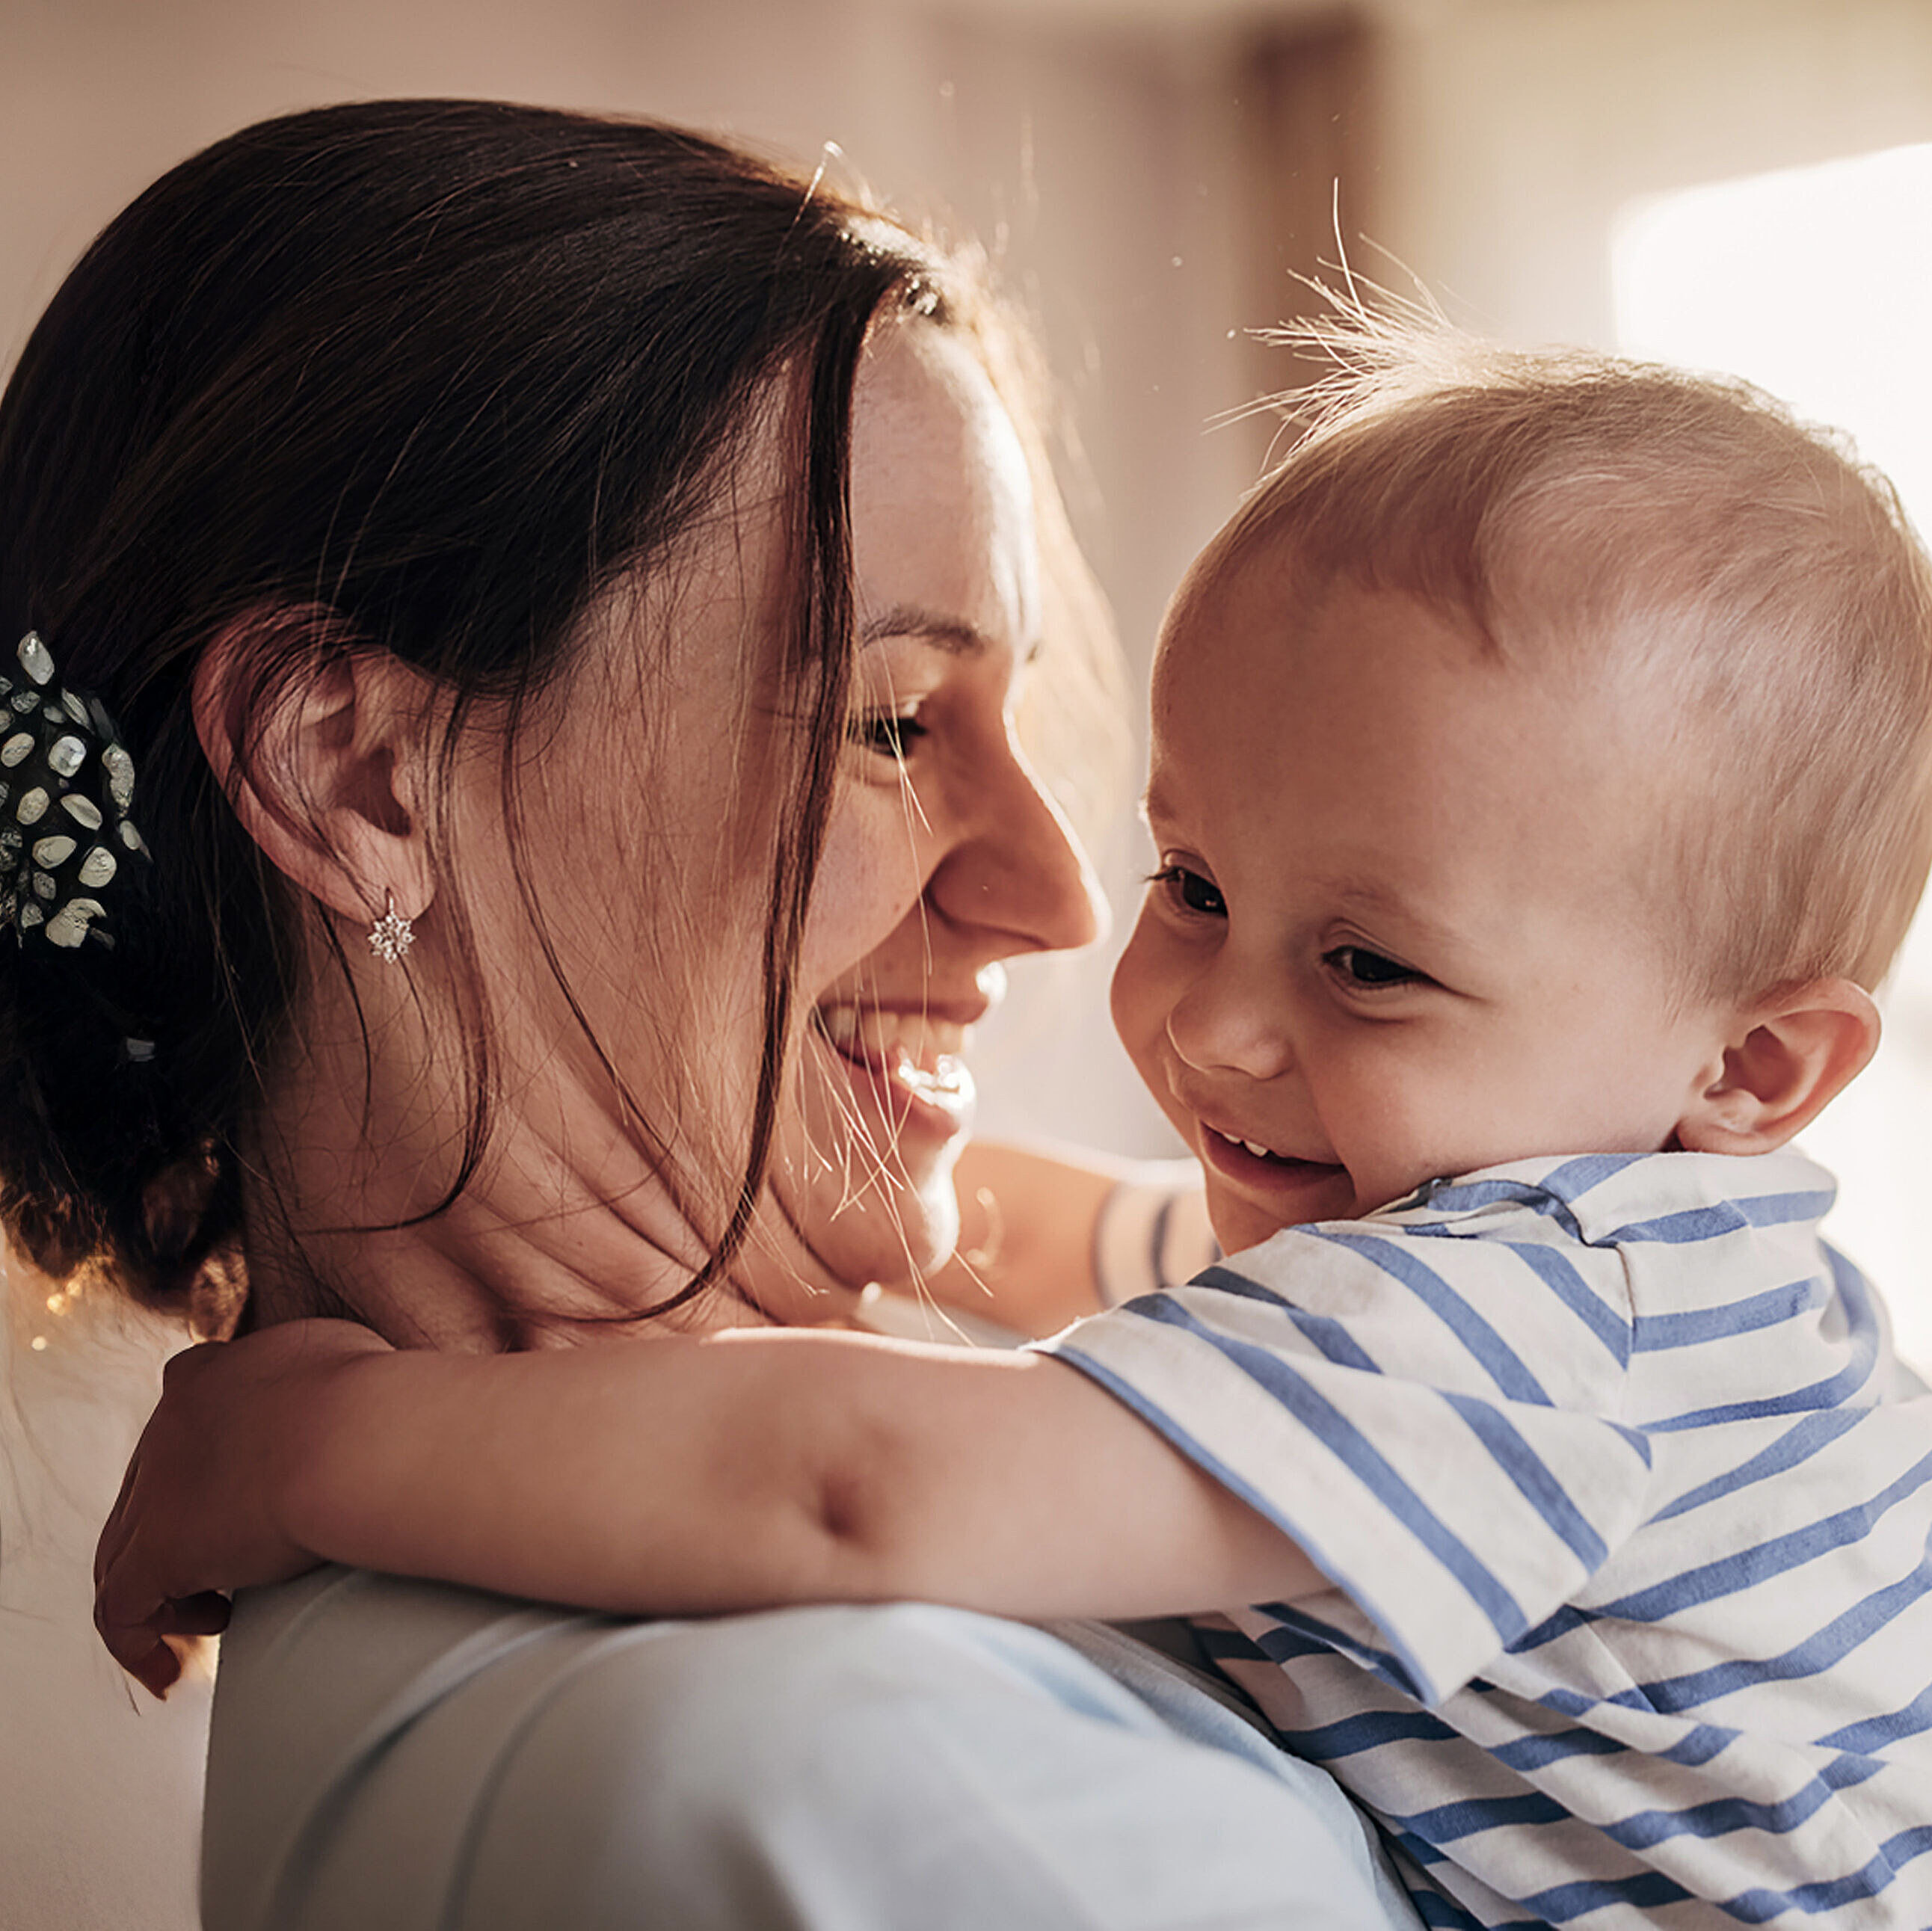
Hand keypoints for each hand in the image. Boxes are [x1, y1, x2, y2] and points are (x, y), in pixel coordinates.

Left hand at [93, 1319, 391, 1696]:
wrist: (361, 1435)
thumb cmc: (377, 1398)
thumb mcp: (346, 1360)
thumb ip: (322, 1380)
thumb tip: (345, 1403)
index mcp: (211, 1375)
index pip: (183, 1418)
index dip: (201, 1465)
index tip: (232, 1496)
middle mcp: (170, 1425)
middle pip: (149, 1489)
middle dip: (181, 1530)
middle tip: (224, 1567)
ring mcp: (155, 1489)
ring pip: (122, 1551)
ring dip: (162, 1589)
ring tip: (210, 1618)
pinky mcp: (158, 1551)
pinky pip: (119, 1610)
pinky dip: (137, 1641)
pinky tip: (170, 1667)